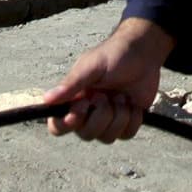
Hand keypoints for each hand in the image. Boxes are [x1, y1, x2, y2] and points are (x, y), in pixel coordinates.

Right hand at [43, 18, 173, 142]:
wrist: (144, 54)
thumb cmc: (114, 55)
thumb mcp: (91, 66)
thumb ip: (71, 84)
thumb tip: (46, 99)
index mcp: (73, 100)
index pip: (58, 126)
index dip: (67, 123)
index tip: (83, 106)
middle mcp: (88, 114)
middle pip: (86, 135)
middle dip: (100, 116)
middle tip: (106, 95)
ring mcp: (108, 120)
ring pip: (107, 138)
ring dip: (118, 116)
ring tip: (122, 96)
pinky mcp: (126, 123)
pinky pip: (126, 135)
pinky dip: (132, 119)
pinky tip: (133, 103)